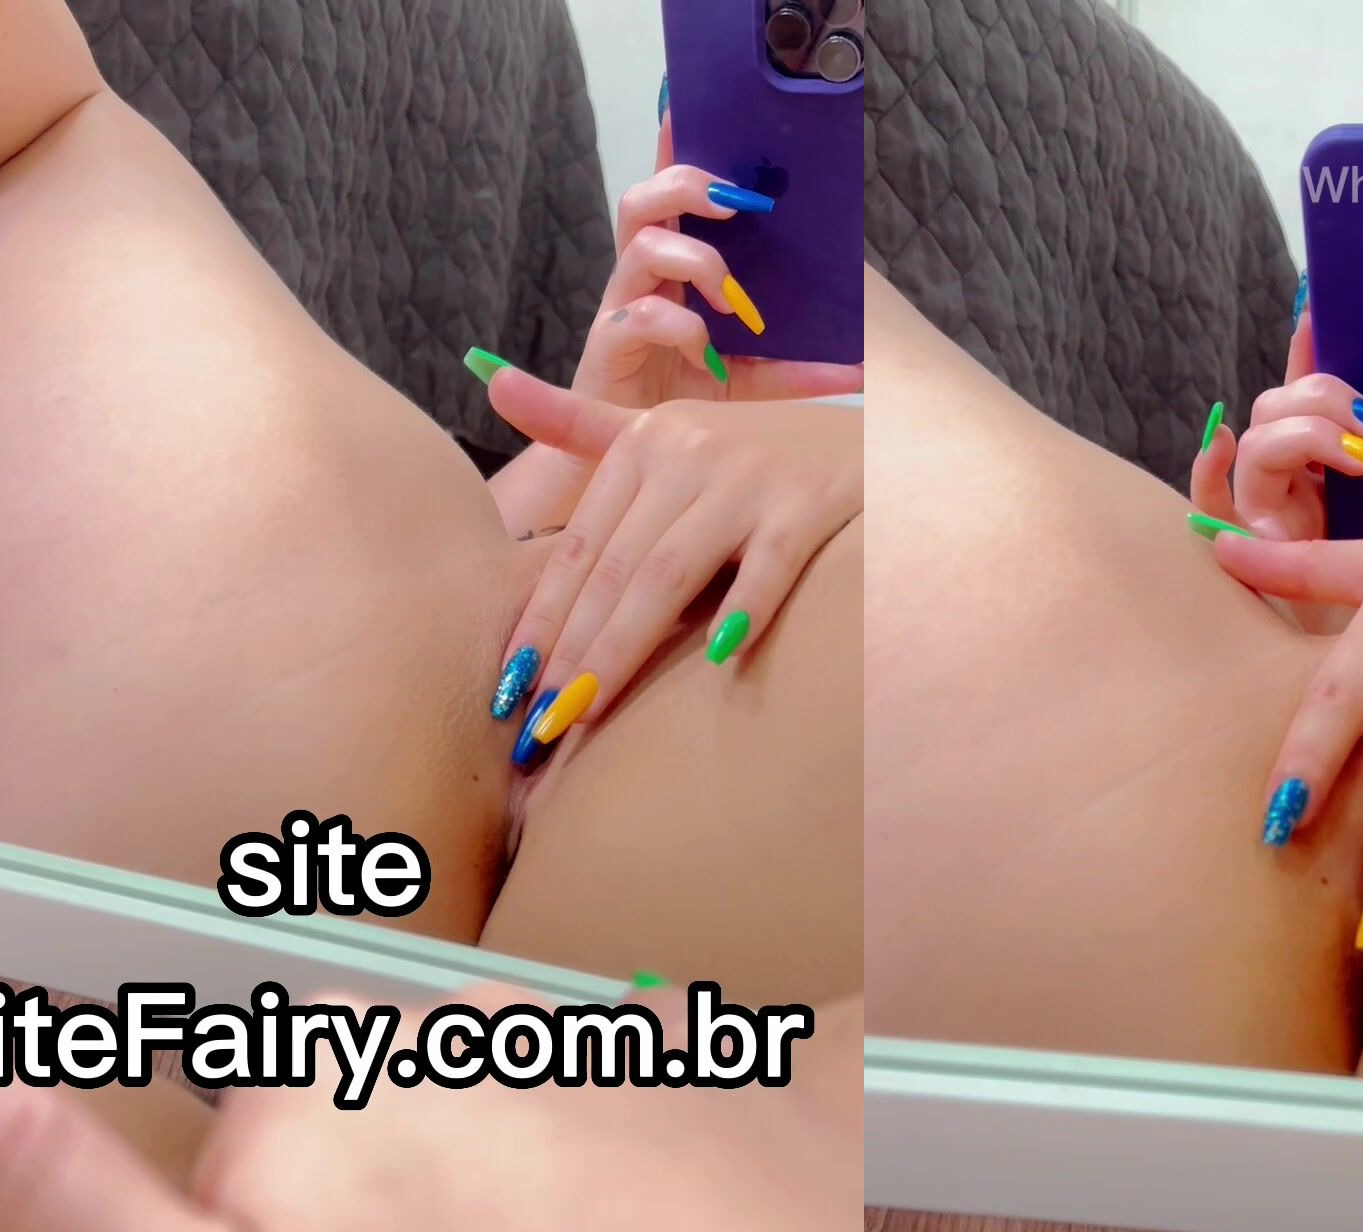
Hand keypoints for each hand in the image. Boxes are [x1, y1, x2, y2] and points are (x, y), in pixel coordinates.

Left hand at [482, 372, 859, 738]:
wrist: (874, 435)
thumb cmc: (762, 451)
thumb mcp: (670, 429)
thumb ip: (582, 424)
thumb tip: (489, 381)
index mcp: (644, 443)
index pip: (580, 548)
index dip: (542, 619)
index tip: (511, 685)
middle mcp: (688, 453)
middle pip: (616, 568)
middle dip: (572, 648)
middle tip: (539, 719)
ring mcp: (750, 477)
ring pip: (671, 572)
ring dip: (624, 645)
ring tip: (589, 706)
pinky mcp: (810, 499)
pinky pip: (769, 562)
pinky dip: (745, 607)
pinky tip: (718, 659)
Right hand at [580, 108, 861, 409]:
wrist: (628, 461)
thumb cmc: (684, 403)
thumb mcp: (752, 380)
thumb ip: (798, 365)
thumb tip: (866, 365)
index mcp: (671, 268)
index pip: (672, 194)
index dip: (673, 146)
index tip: (686, 105)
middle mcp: (641, 276)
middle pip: (643, 199)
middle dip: (687, 186)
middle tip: (734, 206)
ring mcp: (621, 307)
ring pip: (640, 245)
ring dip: (696, 260)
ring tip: (731, 300)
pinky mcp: (609, 347)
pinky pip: (637, 314)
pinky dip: (679, 327)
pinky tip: (705, 354)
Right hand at [1186, 296, 1362, 559]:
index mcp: (1321, 461)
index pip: (1306, 388)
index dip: (1308, 346)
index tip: (1319, 305)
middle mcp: (1283, 477)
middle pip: (1278, 406)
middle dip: (1325, 401)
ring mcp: (1258, 508)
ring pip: (1258, 441)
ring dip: (1305, 435)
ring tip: (1356, 458)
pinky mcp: (1241, 548)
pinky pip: (1207, 502)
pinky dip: (1208, 468)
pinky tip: (1221, 442)